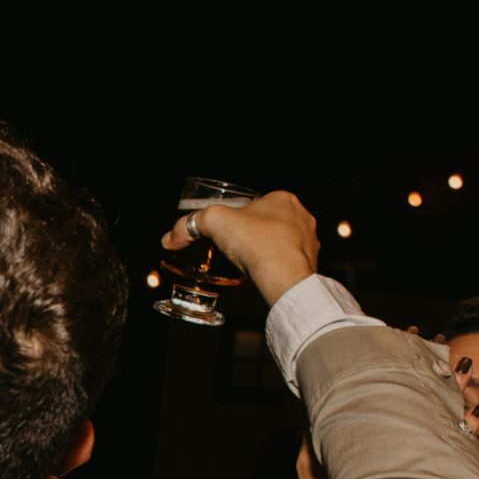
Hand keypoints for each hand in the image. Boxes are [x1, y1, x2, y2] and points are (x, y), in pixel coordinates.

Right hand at [161, 190, 319, 307]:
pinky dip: (273, 268)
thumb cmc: (258, 244)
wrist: (285, 279)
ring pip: (278, 242)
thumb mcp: (214, 221)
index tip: (224, 230)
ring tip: (245, 263)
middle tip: (231, 248)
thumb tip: (170, 237)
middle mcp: (300, 217)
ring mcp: (308, 242)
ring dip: (263, 251)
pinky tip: (260, 275)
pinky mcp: (308, 264)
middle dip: (249, 234)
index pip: (253, 203)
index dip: (236, 216)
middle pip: (266, 223)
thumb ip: (190, 224)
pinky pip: (287, 263)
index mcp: (283, 198)